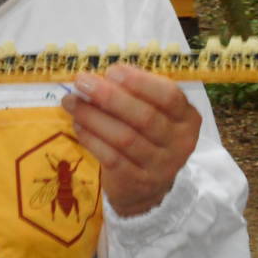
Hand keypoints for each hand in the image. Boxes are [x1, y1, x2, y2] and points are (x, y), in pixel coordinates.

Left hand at [60, 63, 200, 216]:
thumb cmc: (145, 135)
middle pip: (144, 117)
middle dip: (109, 97)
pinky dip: (92, 139)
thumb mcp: (149, 110)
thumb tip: (98, 78)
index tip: (111, 71)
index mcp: (186, 117)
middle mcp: (179, 143)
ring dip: (93, 116)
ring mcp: (161, 167)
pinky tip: (78, 125)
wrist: (147, 187)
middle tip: (82, 82)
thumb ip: (132, 93)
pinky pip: (112, 158)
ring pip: (125, 138)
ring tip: (70, 102)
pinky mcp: (139, 183)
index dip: (140, 82)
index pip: (169, 96)